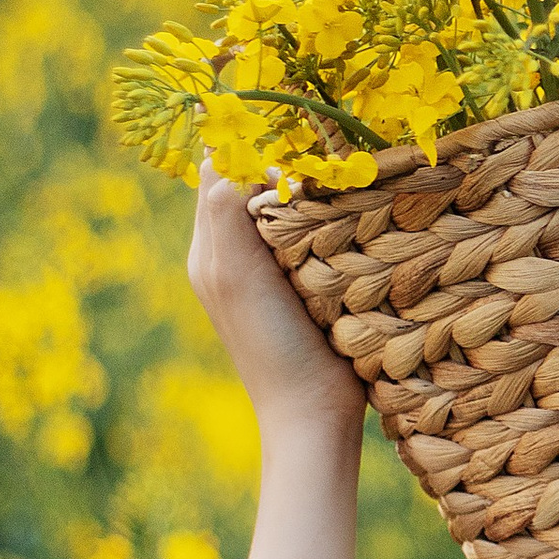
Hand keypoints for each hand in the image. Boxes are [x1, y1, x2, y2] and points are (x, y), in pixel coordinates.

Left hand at [189, 163, 366, 436]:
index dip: (248, 150)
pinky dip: (324, 220)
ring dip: (307, 193)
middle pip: (251, 185)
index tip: (287, 145)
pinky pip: (309, 235)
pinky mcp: (306, 286)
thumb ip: (224, 213)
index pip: (219, 172)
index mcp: (210, 248)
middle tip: (319, 162)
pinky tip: (348, 220)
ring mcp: (271, 272)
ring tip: (336, 187)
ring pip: (283, 207)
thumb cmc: (271, 344)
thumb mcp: (234, 273)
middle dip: (280, 165)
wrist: (312, 412)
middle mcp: (234, 255)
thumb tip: (226, 154)